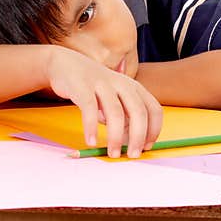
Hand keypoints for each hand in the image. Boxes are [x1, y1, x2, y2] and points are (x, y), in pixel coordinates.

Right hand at [44, 47, 162, 157]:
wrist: (66, 64)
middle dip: (138, 136)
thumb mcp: (115, 98)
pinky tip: (91, 142)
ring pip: (115, 112)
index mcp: (134, 87)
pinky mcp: (82, 86)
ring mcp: (102, 83)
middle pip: (138, 111)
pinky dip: (91, 127)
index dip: (154, 129)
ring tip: (112, 153)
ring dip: (116, 137)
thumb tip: (133, 143)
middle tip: (132, 155)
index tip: (146, 147)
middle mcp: (121, 83)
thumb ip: (125, 117)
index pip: (154, 109)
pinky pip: (89, 109)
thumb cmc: (93, 87)